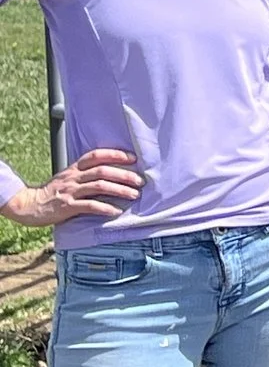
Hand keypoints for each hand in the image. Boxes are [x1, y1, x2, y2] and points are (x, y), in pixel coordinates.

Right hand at [3, 149, 140, 226]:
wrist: (29, 205)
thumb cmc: (53, 192)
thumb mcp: (68, 178)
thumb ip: (86, 175)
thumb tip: (113, 175)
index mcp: (74, 169)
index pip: (96, 155)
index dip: (115, 154)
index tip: (133, 158)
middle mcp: (73, 177)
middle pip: (102, 171)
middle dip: (124, 175)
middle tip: (140, 181)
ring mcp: (70, 191)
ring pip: (99, 186)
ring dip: (119, 190)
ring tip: (134, 195)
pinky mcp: (67, 206)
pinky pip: (89, 206)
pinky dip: (105, 208)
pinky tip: (116, 211)